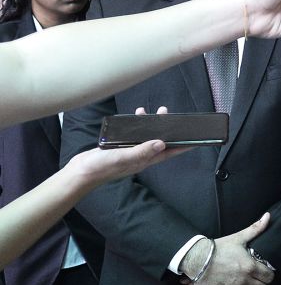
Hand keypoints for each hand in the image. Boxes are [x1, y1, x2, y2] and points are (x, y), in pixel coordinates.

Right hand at [64, 106, 190, 186]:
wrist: (80, 172)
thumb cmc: (101, 168)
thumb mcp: (123, 157)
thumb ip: (142, 151)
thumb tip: (162, 143)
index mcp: (145, 160)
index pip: (169, 152)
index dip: (184, 146)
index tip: (196, 139)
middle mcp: (140, 156)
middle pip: (161, 142)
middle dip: (168, 129)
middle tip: (169, 114)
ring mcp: (130, 152)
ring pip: (147, 136)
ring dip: (153, 124)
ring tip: (155, 111)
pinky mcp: (120, 147)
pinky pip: (134, 135)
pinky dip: (137, 125)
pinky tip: (136, 116)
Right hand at [178, 213, 273, 284]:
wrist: (197, 259)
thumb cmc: (218, 248)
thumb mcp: (238, 238)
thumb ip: (256, 229)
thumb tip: (268, 216)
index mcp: (250, 266)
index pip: (269, 277)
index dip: (269, 275)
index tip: (265, 272)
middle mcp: (244, 280)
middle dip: (263, 284)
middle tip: (258, 280)